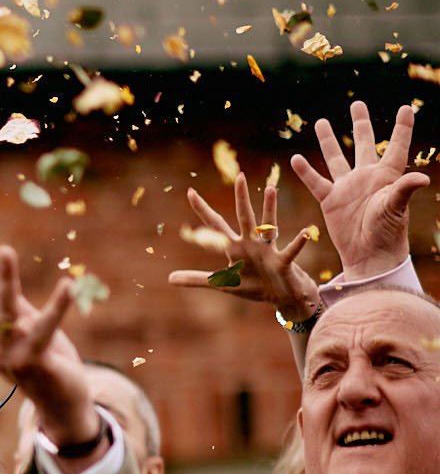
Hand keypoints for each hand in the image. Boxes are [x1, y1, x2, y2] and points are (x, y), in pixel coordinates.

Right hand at [0, 238, 96, 449]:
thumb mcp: (21, 326)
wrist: (61, 404)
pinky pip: (46, 328)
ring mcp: (8, 357)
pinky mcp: (34, 363)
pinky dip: (58, 306)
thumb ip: (6, 301)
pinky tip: (68, 284)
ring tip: (7, 251)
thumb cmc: (43, 358)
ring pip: (5, 312)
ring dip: (6, 280)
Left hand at [166, 174, 318, 318]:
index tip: (190, 192)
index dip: (203, 210)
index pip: (215, 225)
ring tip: (271, 188)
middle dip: (241, 198)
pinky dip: (298, 242)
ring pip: (269, 225)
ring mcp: (268, 250)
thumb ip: (197, 279)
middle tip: (239, 175)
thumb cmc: (255, 287)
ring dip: (269, 208)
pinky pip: (291, 250)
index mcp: (235, 247)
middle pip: (244, 217)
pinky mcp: (283, 262)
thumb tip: (169, 279)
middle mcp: (251, 243)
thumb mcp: (223, 285)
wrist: (282, 298)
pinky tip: (305, 232)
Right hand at [288, 100, 428, 278]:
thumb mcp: (396, 208)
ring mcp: (347, 187)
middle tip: (357, 104)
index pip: (397, 146)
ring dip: (328, 141)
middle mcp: (367, 177)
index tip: (405, 109)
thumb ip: (404, 189)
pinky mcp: (330, 200)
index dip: (402, 127)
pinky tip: (296, 158)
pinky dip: (305, 171)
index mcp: (387, 176)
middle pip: (364, 144)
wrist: (369, 255)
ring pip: (336, 158)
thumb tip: (422, 177)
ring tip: (320, 122)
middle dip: (361, 124)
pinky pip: (315, 181)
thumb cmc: (387, 232)